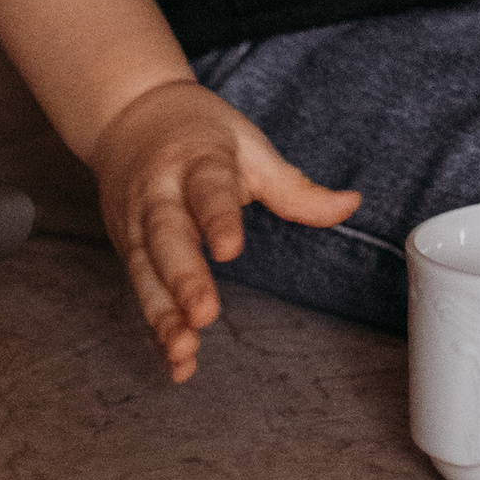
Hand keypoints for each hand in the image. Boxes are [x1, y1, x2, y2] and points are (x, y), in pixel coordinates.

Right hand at [91, 78, 359, 382]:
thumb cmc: (199, 134)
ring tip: (183, 349)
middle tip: (203, 312)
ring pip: (146, 271)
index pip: (208, 189)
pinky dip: (154, 328)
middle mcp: (159, 194)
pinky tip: (175, 362)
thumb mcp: (248, 146)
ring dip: (163, 314)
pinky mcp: (127, 250)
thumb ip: (293, 186)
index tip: (230, 249)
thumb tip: (352, 204)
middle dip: (183, 277)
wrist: (129, 116)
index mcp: (196, 160)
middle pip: (167, 236)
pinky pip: (141, 292)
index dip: (218, 218)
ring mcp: (137, 224)